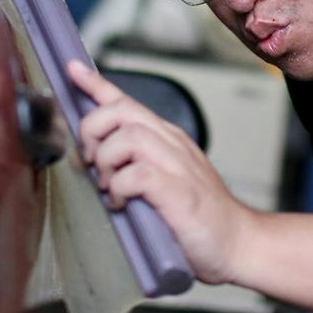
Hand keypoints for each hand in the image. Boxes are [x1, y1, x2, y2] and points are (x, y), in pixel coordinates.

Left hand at [66, 60, 251, 284]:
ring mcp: (178, 166)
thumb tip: (92, 163)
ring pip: (128, 137)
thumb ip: (132, 168)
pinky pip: (139, 174)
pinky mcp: (179, 192)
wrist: (238, 243)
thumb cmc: (198, 218)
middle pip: (121, 111)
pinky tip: (122, 204)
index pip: (127, 102)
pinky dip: (121, 187)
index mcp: (166, 140)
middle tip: (90, 161)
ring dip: (107, 161)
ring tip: (109, 187)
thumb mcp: (161, 183)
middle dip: (93, 130)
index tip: (73, 70)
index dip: (96, 85)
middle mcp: (172, 145)